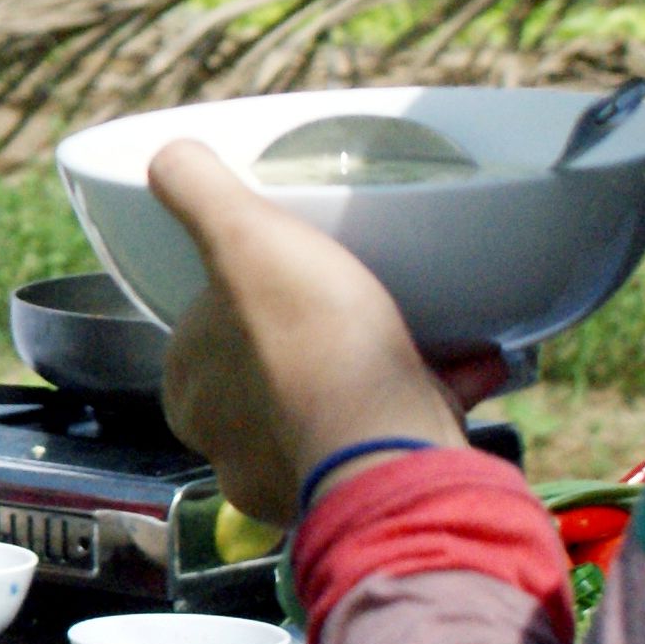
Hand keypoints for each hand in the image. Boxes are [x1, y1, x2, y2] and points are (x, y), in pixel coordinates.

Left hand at [148, 140, 468, 526]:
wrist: (388, 442)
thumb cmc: (305, 341)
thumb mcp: (239, 234)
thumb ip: (197, 190)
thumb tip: (168, 157)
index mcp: (192, 393)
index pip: (206, 331)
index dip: (242, 293)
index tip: (283, 269)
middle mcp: (236, 447)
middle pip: (279, 366)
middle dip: (322, 331)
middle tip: (360, 294)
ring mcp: (306, 475)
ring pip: (343, 401)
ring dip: (387, 360)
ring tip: (431, 322)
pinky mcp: (376, 486)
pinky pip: (401, 427)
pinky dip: (439, 391)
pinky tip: (476, 360)